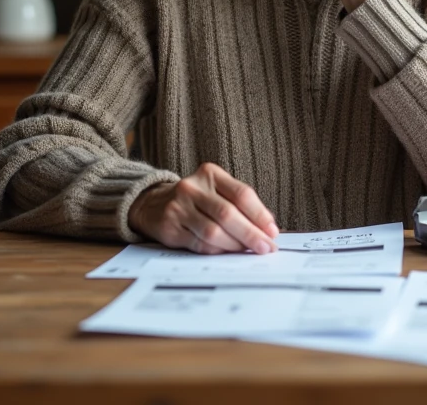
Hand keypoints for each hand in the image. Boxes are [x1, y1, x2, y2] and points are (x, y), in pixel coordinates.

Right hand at [127, 162, 279, 254]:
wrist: (153, 203)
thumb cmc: (196, 199)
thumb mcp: (216, 190)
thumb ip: (241, 205)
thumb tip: (268, 229)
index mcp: (210, 173)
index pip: (241, 193)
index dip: (260, 214)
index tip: (272, 231)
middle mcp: (192, 187)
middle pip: (228, 214)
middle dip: (251, 234)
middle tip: (266, 247)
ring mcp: (178, 207)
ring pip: (214, 232)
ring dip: (236, 245)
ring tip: (248, 251)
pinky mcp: (170, 228)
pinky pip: (200, 244)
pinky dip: (218, 251)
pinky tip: (228, 252)